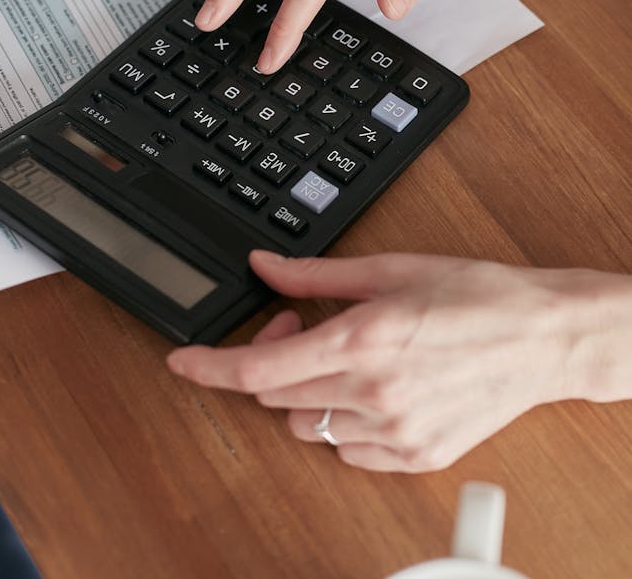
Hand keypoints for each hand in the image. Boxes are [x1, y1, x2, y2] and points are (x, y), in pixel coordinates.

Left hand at [168, 250, 629, 471]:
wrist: (540, 337)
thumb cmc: (474, 297)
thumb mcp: (388, 270)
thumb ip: (314, 275)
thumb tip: (264, 268)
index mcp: (360, 340)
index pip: (258, 371)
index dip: (209, 367)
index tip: (182, 361)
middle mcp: (372, 392)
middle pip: (276, 396)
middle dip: (271, 360)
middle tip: (298, 327)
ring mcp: (394, 431)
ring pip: (307, 426)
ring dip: (305, 392)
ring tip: (342, 360)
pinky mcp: (414, 455)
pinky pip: (348, 449)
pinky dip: (342, 420)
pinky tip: (371, 390)